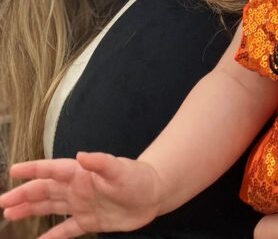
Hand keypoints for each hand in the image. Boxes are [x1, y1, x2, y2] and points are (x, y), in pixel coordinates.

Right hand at [0, 152, 161, 238]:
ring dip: (30, 210)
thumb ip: (101, 162)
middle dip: (23, 195)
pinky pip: (67, 229)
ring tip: (10, 215)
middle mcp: (78, 188)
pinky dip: (52, 236)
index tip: (13, 171)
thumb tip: (82, 155)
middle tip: (2, 202)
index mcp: (81, 173)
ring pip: (50, 208)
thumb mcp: (120, 169)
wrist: (155, 194)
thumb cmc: (138, 177)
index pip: (52, 170)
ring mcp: (82, 204)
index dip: (33, 170)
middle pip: (45, 191)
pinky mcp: (90, 220)